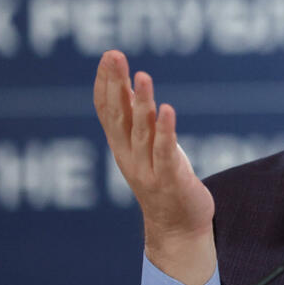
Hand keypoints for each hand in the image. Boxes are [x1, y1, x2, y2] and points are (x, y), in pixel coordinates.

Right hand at [94, 50, 215, 284]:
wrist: (178, 229)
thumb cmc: (163, 181)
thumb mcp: (145, 147)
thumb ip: (135, 120)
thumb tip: (127, 86)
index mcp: (121, 147)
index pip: (107, 110)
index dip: (105, 83)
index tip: (108, 56)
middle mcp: (129, 156)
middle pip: (119, 116)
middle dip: (116, 84)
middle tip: (114, 55)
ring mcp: (147, 169)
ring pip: (142, 131)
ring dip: (142, 102)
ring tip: (143, 76)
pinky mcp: (170, 179)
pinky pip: (165, 152)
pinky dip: (165, 130)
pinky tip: (167, 109)